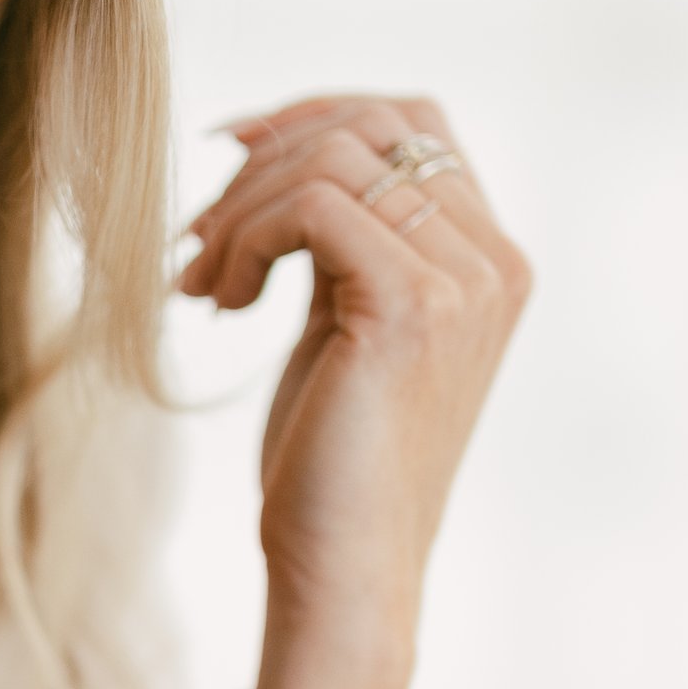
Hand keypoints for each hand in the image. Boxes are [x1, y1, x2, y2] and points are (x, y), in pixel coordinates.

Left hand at [177, 93, 528, 688]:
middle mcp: (493, 260)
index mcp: (487, 259)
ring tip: (199, 287)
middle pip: (373, 122)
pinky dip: (247, 237)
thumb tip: (265, 153)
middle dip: (265, 161)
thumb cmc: (330, 466)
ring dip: (241, 209)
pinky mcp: (413, 306)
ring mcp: (463, 280)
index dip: (310, 118)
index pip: (409, 122)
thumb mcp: (340, 328)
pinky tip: (222, 304)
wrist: (346, 570)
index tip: (228, 158)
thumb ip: (337, 244)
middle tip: (195, 239)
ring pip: (334, 158)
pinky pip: (313, 205)